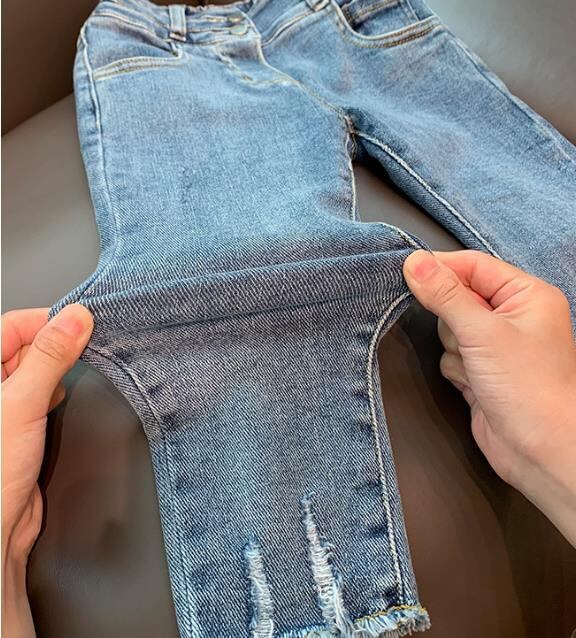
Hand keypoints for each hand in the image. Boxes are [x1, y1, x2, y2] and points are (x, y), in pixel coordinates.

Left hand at [1, 304, 92, 637]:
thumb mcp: (22, 403)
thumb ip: (50, 357)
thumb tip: (75, 318)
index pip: (14, 326)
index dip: (49, 322)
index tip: (83, 324)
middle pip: (27, 344)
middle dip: (58, 344)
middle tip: (87, 347)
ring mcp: (6, 405)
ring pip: (38, 369)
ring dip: (60, 369)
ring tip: (77, 372)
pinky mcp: (22, 423)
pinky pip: (44, 393)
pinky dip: (58, 391)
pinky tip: (62, 399)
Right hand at [403, 249, 575, 546]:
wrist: (538, 451)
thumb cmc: (531, 390)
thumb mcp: (482, 332)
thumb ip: (445, 295)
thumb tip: (416, 263)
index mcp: (527, 296)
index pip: (475, 266)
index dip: (442, 268)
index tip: (410, 272)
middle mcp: (514, 318)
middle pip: (457, 297)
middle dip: (453, 321)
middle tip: (468, 338)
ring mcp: (497, 347)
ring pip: (449, 330)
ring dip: (455, 349)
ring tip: (477, 368)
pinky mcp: (482, 372)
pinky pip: (451, 357)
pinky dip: (456, 370)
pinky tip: (475, 385)